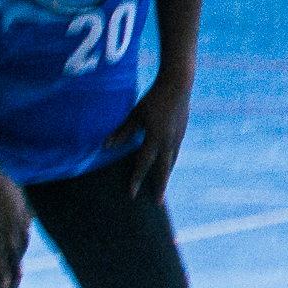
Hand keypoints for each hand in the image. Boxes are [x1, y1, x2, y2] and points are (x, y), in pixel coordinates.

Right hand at [0, 162, 29, 287]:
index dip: (21, 255)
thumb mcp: (18, 195)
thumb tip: (32, 220)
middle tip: (15, 286)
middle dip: (16, 270)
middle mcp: (7, 226)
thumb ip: (25, 210)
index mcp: (18, 219)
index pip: (23, 242)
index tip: (18, 264)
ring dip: (0, 273)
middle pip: (14, 253)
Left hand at [125, 75, 190, 203]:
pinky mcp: (182, 132)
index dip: (136, 180)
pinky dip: (169, 163)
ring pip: (171, 162)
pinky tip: (167, 164)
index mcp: (156, 138)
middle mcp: (169, 141)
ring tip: (161, 188)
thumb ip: (122, 132)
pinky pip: (175, 153)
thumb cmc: (153, 97)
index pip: (143, 164)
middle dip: (159, 187)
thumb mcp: (135, 114)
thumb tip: (106, 146)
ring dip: (165, 176)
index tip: (131, 195)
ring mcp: (178, 137)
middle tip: (158, 204)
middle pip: (163, 170)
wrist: (179, 83)